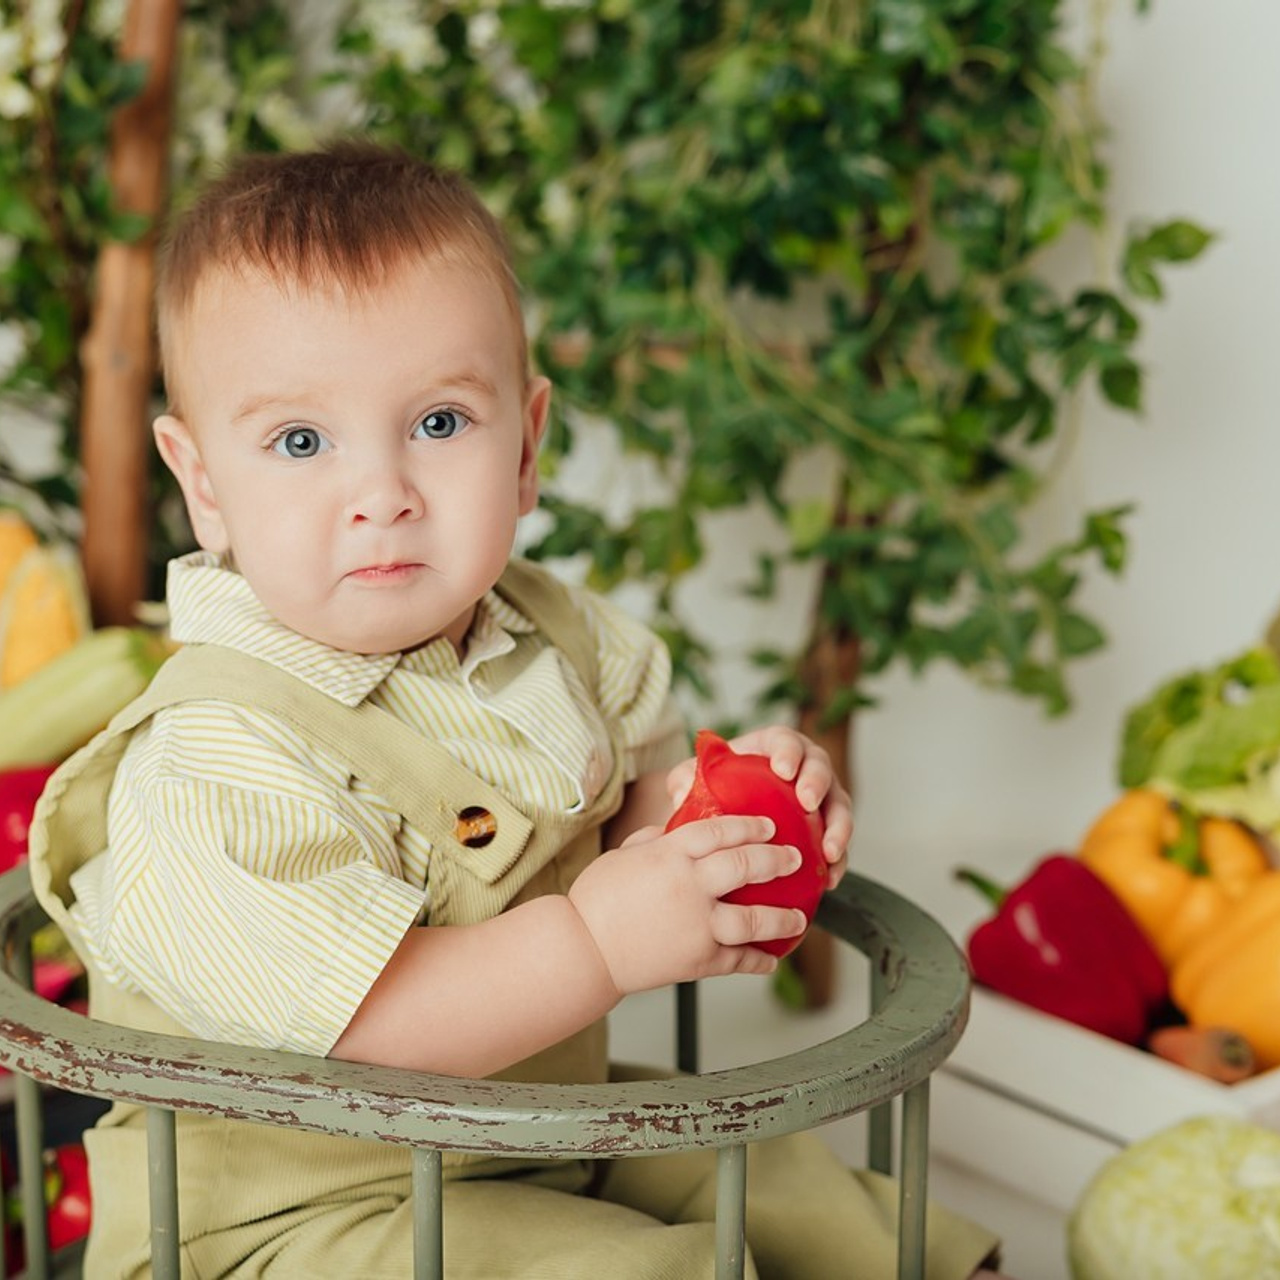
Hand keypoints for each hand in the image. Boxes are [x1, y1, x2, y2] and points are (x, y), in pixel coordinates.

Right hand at [567, 815, 806, 996]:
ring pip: (754, 918)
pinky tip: (772, 958)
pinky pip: (738, 959)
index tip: (769, 825)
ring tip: (800, 917)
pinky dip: (759, 960)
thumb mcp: (625, 854)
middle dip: (777, 860)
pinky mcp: (698, 960)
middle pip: (747, 865)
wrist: (584, 949)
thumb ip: (656, 840)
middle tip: (795, 859)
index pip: (721, 830)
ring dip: (782, 917)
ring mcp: (698, 924)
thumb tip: (677, 829)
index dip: (750, 825)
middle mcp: (690, 885)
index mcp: (671, 854)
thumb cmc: (597, 898)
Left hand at [667, 726, 852, 889]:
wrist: (727, 817)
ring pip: (839, 807)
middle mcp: (804, 768)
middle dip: (818, 783)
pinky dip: (838, 862)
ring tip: (828, 851)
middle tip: (808, 803)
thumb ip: (684, 779)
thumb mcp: (693, 779)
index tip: (783, 770)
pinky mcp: (826, 828)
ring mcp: (820, 798)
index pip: (786, 741)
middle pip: (821, 768)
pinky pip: (838, 843)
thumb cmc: (713, 790)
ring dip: (839, 827)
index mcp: (773, 748)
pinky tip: (828, 881)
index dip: (789, 752)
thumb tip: (681, 794)